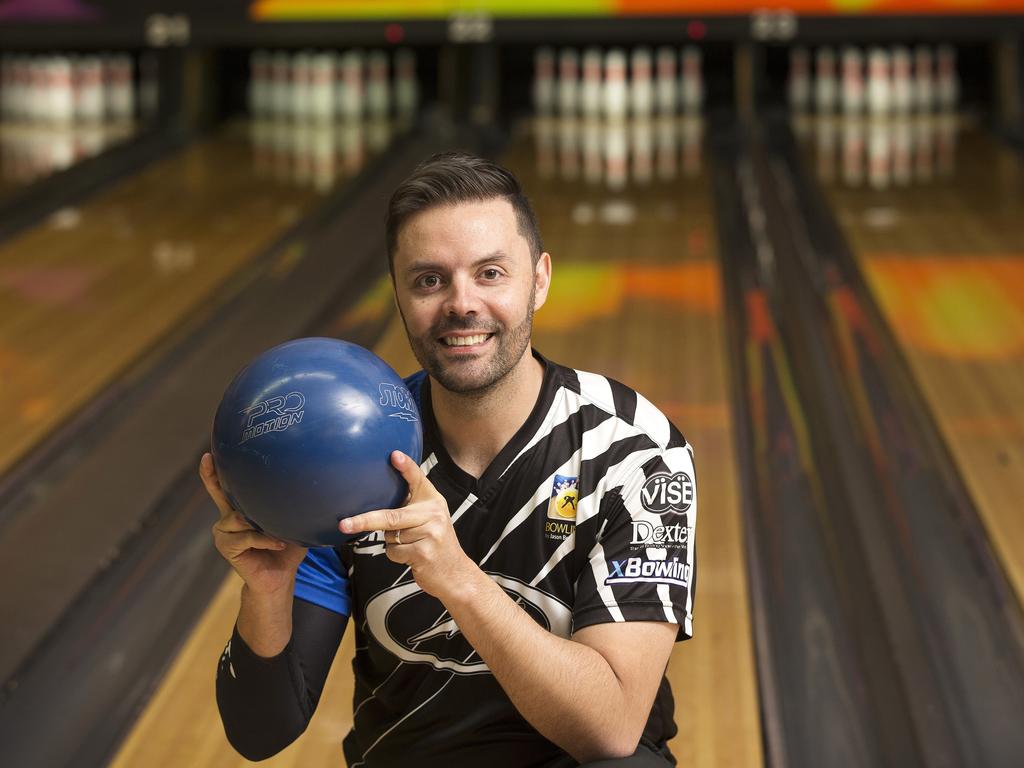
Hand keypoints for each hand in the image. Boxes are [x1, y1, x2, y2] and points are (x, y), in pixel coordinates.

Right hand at [201, 452, 306, 594]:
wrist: (280, 577)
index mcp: (240, 509)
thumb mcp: (290, 523)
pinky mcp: (226, 547)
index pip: (224, 488)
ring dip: (260, 523)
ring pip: (239, 517)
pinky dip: (264, 539)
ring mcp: (224, 533)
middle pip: (220, 494)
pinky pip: (246, 537)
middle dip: (214, 478)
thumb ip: (290, 507)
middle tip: (212, 459)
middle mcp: (228, 518)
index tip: (209, 455)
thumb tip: (308, 488)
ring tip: (278, 531)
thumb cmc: (286, 548)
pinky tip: (278, 543)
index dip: (213, 472)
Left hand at [340, 451, 474, 598]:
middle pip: (391, 516)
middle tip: (345, 524)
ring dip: (392, 543)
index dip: (406, 467)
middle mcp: (434, 514)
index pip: (418, 480)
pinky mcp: (424, 553)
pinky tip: (412, 556)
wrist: (455, 573)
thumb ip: (411, 505)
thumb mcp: (430, 517)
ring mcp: (430, 534)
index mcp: (433, 501)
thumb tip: (378, 494)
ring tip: (412, 545)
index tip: (394, 455)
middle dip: (365, 521)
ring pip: (389, 537)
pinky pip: (393, 552)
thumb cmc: (435, 542)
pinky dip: (396, 556)